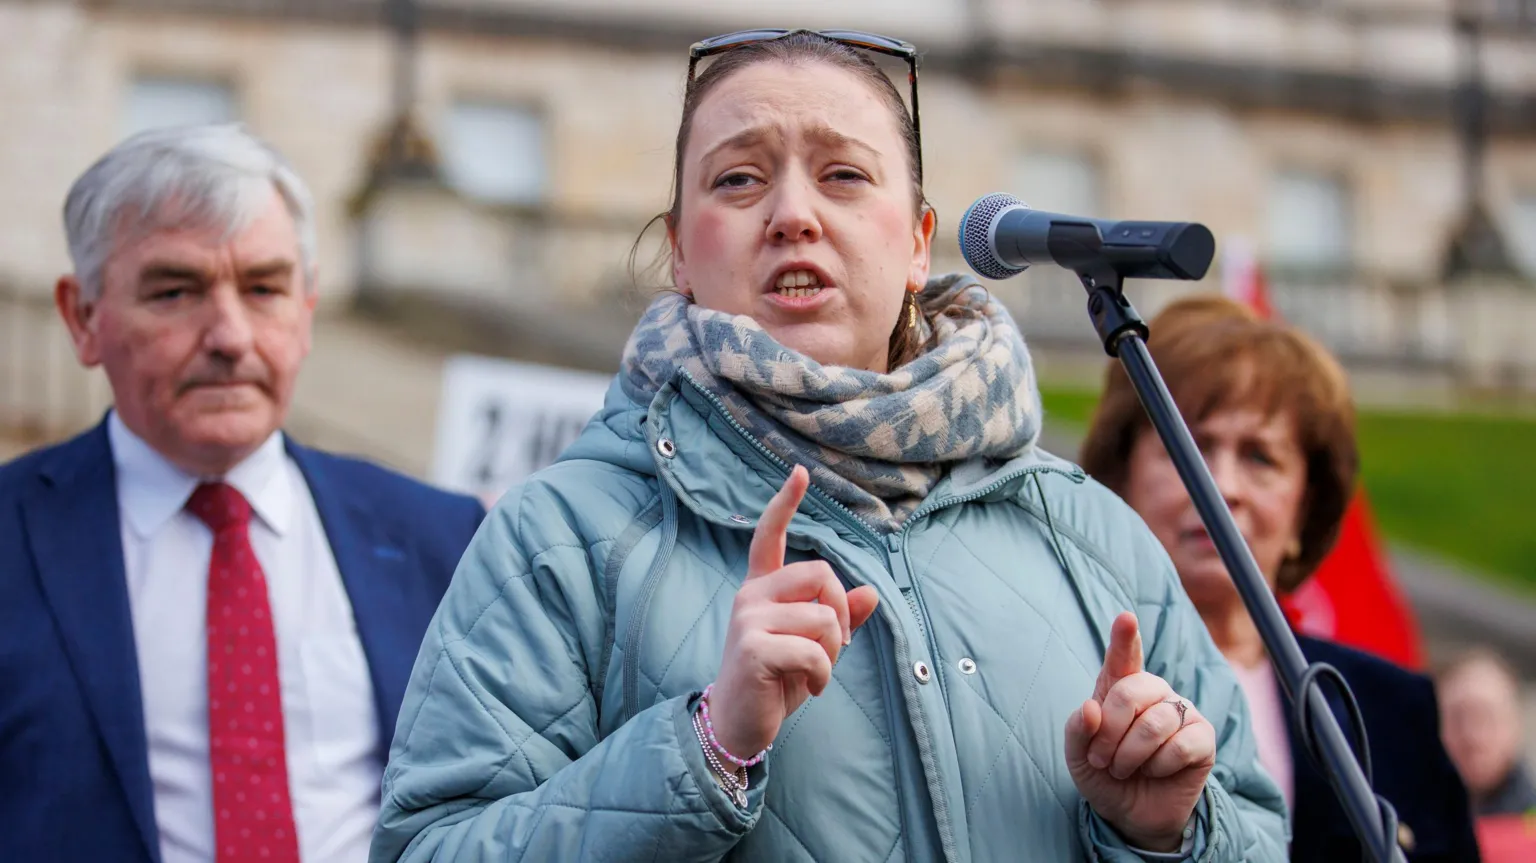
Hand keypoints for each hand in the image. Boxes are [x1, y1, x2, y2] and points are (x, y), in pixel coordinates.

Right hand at [707, 466, 880, 759]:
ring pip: (823, 617)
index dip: (786, 503)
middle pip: (820, 573)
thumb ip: (838, 619)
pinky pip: (813, 650)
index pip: (771, 536)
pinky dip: (823, 674)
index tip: (800, 472)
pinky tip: (811, 687)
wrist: (739, 724)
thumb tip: (871, 594)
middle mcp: (751, 595)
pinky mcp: (752, 647)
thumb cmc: (775, 682)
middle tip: (836, 647)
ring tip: (816, 673)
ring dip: (833, 652)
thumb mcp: (812, 648)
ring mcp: (748, 618)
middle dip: (840, 611)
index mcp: (762, 589)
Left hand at [1065, 612, 1215, 851]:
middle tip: (1102, 760)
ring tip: (1125, 769)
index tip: (1125, 618)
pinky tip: (1156, 772)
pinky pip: (1181, 745)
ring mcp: (1181, 711)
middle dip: (1110, 732)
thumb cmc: (1105, 775)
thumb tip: (1090, 707)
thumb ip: (1077, 730)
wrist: (1131, 815)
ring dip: (1131, 755)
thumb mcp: (1078, 757)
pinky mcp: (1203, 737)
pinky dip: (1159, 766)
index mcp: (1120, 687)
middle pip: (1131, 691)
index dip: (1124, 638)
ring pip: (1155, 723)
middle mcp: (1153, 692)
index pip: (1122, 657)